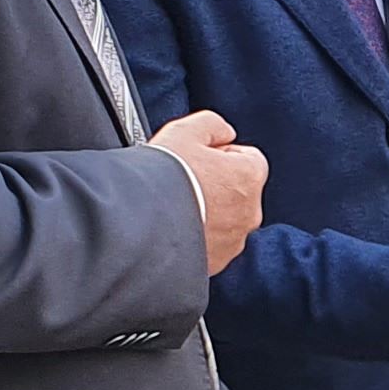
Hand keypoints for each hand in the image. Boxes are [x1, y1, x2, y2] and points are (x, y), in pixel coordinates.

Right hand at [149, 112, 266, 271]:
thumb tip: (224, 132)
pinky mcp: (214, 264)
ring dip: (207, 212)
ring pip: (225, 221)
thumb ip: (213, 125)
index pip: (248, 158)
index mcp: (250, 177)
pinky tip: (174, 227)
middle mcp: (250, 213)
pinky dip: (197, 237)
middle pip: (238, 191)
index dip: (221, 153)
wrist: (138, 228)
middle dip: (216, 185)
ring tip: (175, 205)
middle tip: (183, 180)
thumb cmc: (163, 178)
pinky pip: (210, 245)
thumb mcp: (185, 131)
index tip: (200, 156)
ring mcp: (233, 242)